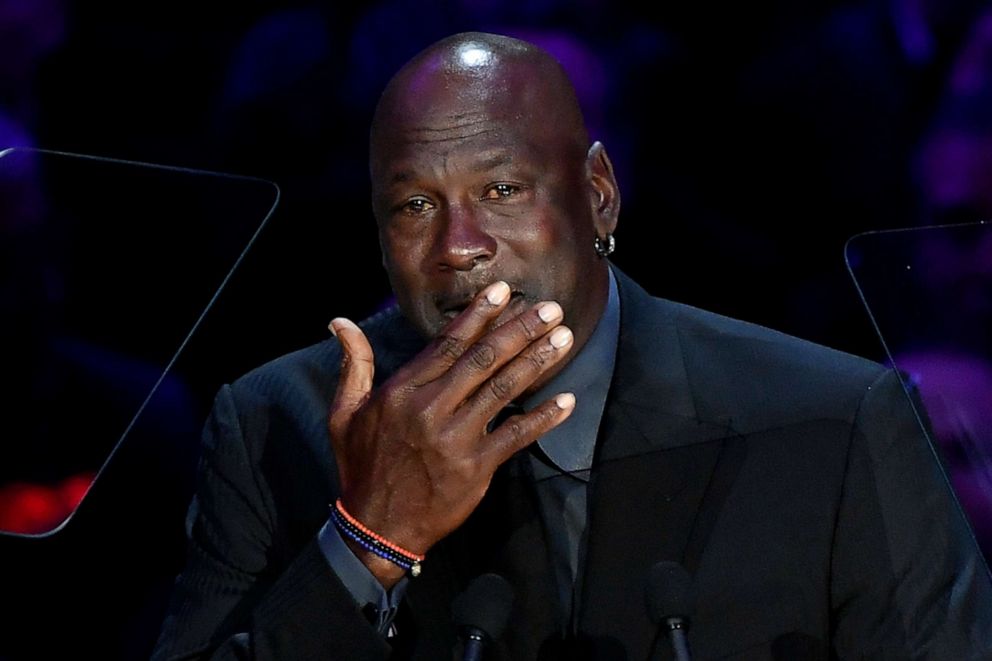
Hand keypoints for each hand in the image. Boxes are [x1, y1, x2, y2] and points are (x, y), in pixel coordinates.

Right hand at [327, 281, 575, 585]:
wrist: (376, 527)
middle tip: (551, 308)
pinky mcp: (476, 468)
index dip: (477, 316)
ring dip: (537, 361)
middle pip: (483, 360)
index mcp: (402, 392)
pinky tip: (566, 401)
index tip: (502, 291)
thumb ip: (353, 365)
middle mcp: (430, 409)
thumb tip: (341, 321)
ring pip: (503, 390)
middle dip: (520, 330)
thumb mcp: (344, 413)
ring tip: (563, 338)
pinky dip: (542, 418)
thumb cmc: (362, 466)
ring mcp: (455, 439)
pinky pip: (515, 437)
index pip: (446, 344)